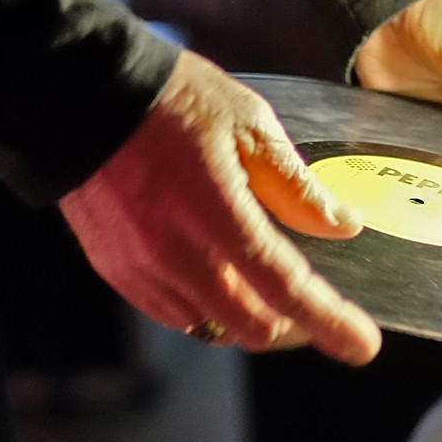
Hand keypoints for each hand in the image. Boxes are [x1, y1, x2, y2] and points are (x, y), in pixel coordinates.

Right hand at [58, 51, 382, 365]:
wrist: (78, 94)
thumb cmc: (169, 100)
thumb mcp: (251, 126)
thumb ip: (297, 187)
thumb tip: (341, 225)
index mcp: (221, 219)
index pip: (289, 291)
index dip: (332, 325)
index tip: (363, 346)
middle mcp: (179, 258)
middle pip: (252, 328)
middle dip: (293, 327)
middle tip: (313, 307)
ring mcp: (143, 270)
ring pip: (211, 327)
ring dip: (247, 317)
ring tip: (263, 285)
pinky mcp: (116, 271)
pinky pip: (172, 313)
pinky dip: (205, 307)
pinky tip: (216, 274)